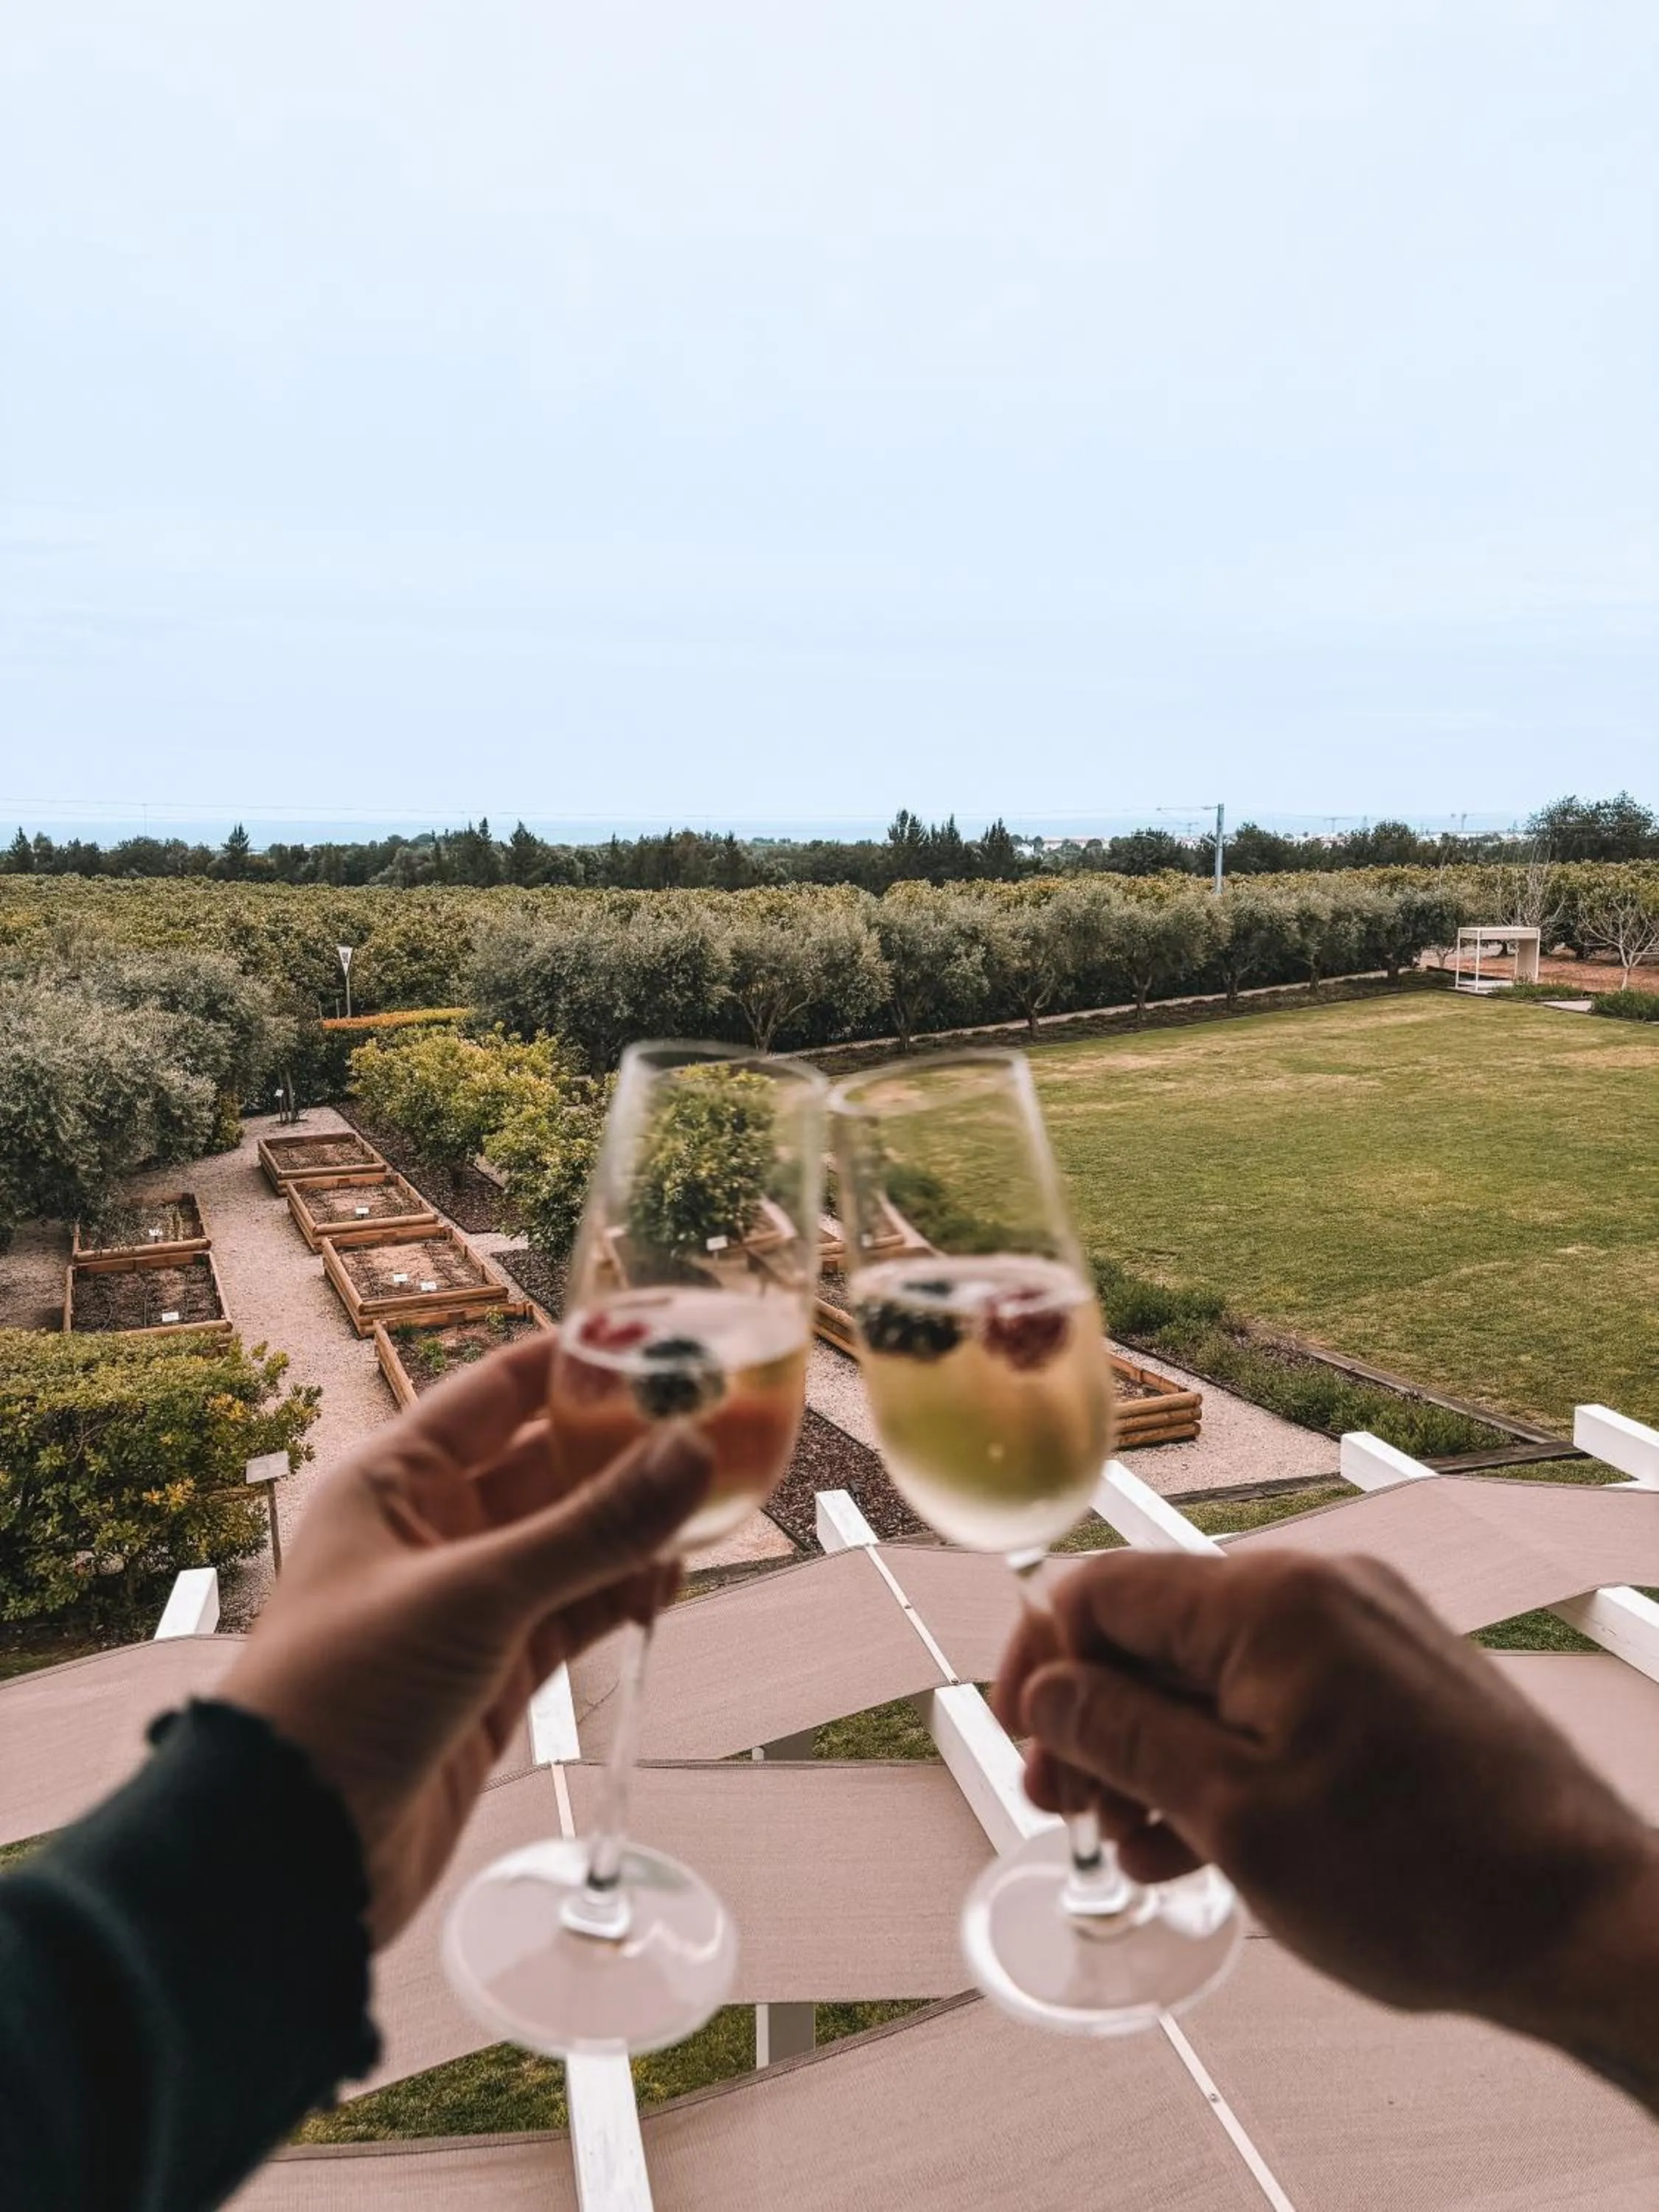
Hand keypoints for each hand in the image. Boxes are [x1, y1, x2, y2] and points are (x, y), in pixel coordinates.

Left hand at [221, 1333, 709, 1945]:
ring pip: (571, 1540)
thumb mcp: (476, 1595)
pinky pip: (577, 1609)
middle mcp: (432, 1532)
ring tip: (714, 1499)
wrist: (296, 1850)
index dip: (572, 1362)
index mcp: (394, 1482)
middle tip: (711, 1423)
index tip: (653, 1338)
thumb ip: (591, 1527)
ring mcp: (467, 1605)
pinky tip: (673, 1577)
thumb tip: (691, 1454)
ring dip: (635, 1524)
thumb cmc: (343, 1697)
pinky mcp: (497, 1673)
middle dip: (623, 1447)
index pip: (497, 1392)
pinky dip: (625, 1592)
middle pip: (546, 1464)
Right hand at [995, 1549, 1658, 2094]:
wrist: (1588, 1925)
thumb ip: (1123, 1736)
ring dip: (1159, 1753)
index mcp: (1268, 1600)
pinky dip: (1229, 1756)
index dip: (1041, 1665)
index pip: (1102, 1590)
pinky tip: (1207, 1841)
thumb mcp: (1234, 1815)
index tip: (1022, 1746)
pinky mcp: (1397, 1678)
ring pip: (1214, 1672)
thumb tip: (1049, 1687)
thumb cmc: (1420, 1878)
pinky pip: (1278, 1696)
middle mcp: (1317, 1589)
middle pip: (1155, 1632)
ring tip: (1146, 1850)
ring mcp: (1364, 1631)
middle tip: (1070, 1814)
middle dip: (1098, 1722)